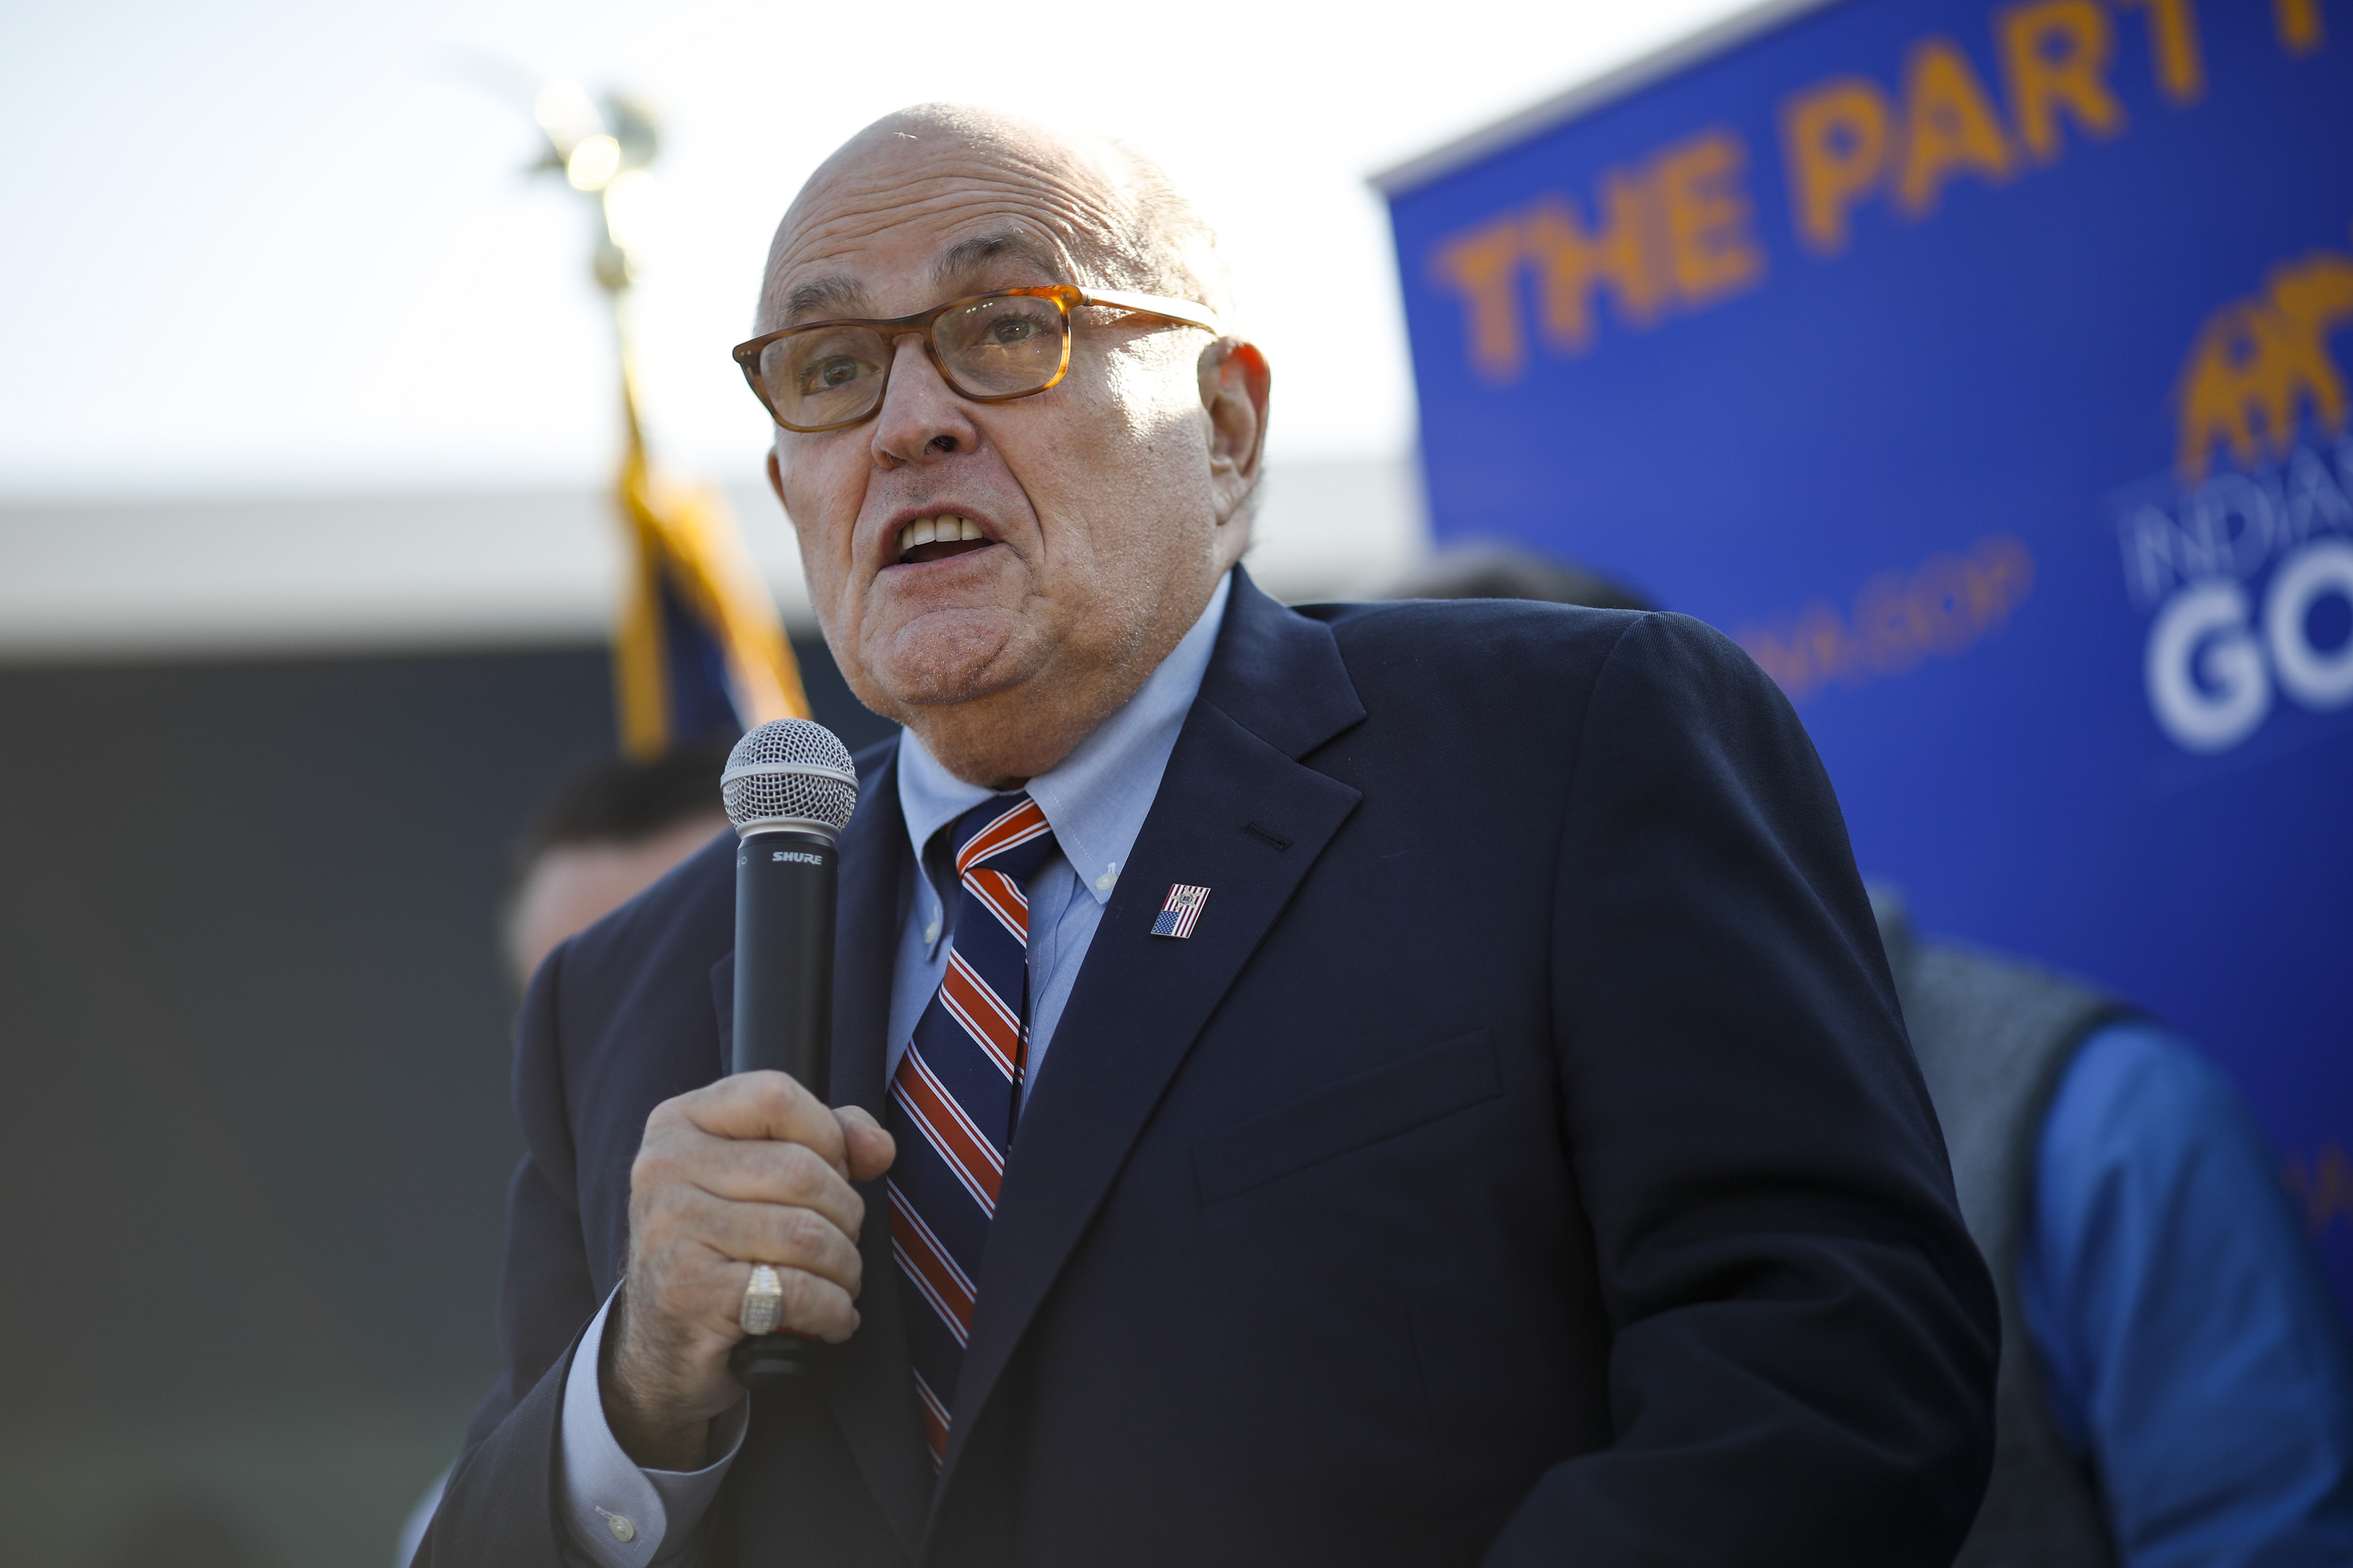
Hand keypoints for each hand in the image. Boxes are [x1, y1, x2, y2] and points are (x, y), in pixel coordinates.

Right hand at [603, 1072, 894, 1468]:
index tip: (837, 1171)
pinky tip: (832, 1317)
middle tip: (843, 1243)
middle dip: (847, 1215)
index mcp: (680, 1123)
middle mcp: (665, 1168)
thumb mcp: (760, 1174)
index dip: (828, 1134)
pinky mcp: (688, 1293)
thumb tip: (877, 1146)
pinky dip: (833, 1309)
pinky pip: (796, 1290)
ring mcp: (671, 1230)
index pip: (775, 1096)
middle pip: (803, 1171)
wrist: (662, 1342)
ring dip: (845, 1267)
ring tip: (840, 1281)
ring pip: (806, 1234)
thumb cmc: (722, 1246)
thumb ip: (826, 1139)